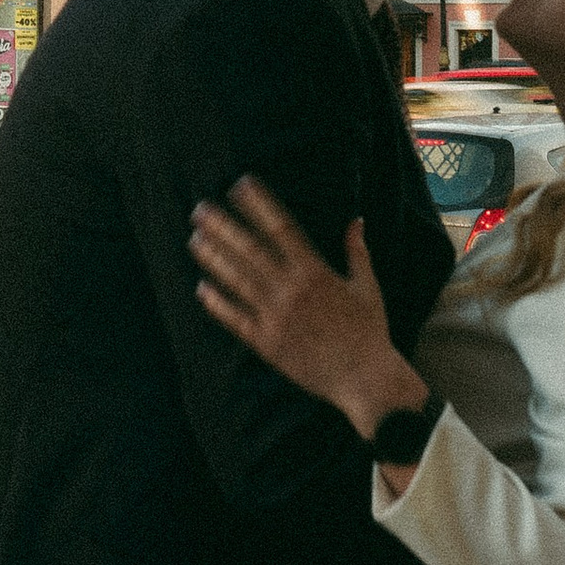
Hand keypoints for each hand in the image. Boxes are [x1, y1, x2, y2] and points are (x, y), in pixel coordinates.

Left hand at [192, 179, 417, 439]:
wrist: (365, 379)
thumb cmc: (370, 332)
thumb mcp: (367, 287)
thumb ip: (357, 251)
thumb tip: (356, 220)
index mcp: (315, 272)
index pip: (280, 228)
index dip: (258, 205)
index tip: (240, 185)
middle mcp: (291, 291)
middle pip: (250, 250)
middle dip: (223, 226)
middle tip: (200, 208)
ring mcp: (276, 317)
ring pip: (237, 281)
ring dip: (214, 258)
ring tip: (194, 238)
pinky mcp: (267, 344)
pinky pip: (236, 320)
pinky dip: (217, 303)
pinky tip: (202, 287)